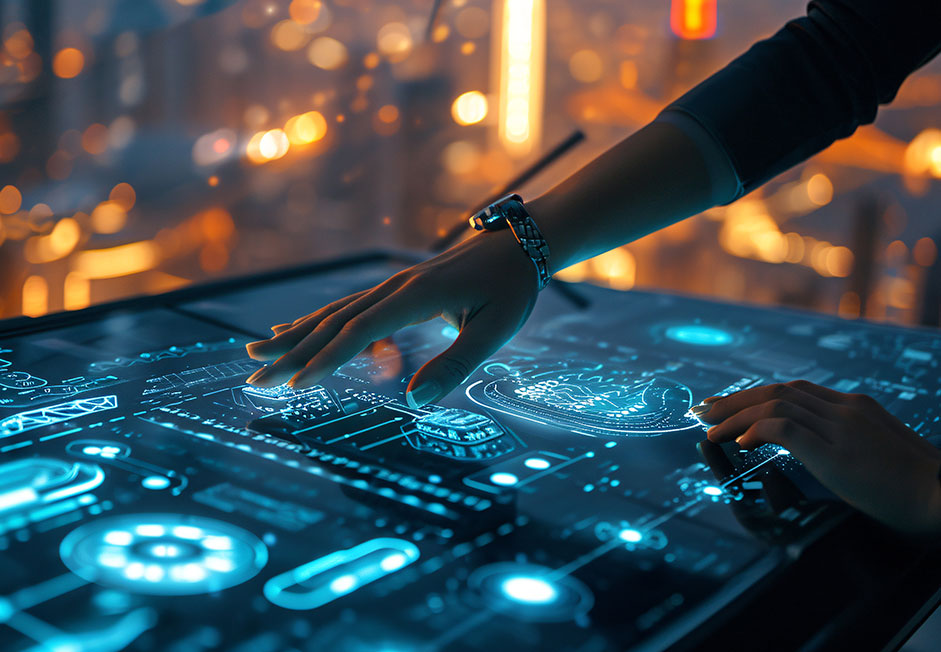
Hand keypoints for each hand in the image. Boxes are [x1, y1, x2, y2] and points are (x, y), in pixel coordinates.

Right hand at [244, 230, 539, 407]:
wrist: (519, 245)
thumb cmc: (510, 289)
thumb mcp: (495, 331)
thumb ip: (456, 365)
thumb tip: (416, 401)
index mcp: (416, 297)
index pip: (359, 333)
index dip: (325, 360)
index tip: (295, 386)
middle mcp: (394, 288)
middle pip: (333, 323)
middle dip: (292, 353)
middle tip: (253, 378)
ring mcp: (391, 285)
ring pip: (333, 313)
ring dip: (294, 335)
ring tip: (256, 354)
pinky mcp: (394, 288)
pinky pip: (347, 307)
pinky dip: (316, 322)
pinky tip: (294, 330)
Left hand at [696, 380, 940, 536]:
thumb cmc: (919, 485)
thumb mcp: (880, 453)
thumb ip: (848, 443)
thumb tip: (817, 451)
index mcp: (856, 407)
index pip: (795, 391)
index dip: (756, 396)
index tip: (729, 407)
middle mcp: (845, 409)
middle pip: (778, 392)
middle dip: (735, 400)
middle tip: (705, 411)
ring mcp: (841, 428)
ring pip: (774, 405)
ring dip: (736, 417)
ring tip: (711, 430)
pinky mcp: (836, 451)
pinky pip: (784, 429)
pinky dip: (756, 431)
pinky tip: (740, 444)